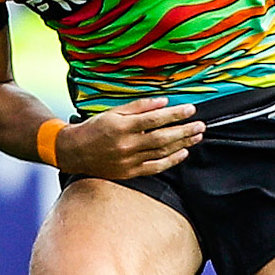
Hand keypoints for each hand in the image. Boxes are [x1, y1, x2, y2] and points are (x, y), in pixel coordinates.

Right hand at [56, 97, 204, 178]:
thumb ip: (140, 107)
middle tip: (201, 125)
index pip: (155, 120)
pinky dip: (171, 161)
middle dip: (184, 131)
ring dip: (182, 145)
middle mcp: (126, 145)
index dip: (175, 114)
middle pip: (162, 138)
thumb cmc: (95, 128)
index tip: (191, 109)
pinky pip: (154, 168)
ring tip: (197, 137)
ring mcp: (127, 161)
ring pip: (161, 153)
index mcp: (122, 127)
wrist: (73, 151)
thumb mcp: (114, 112)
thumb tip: (164, 102)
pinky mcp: (128, 172)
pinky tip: (183, 153)